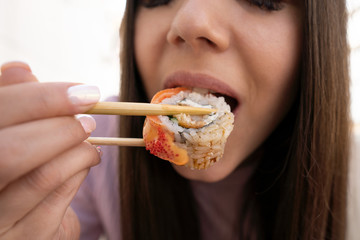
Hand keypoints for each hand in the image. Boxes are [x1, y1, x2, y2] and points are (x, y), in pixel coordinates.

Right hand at [0, 62, 100, 238]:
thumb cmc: (12, 162)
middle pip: (11, 152)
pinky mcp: (25, 237)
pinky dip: (80, 170)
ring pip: (41, 176)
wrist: (17, 215)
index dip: (42, 99)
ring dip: (78, 149)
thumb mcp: (8, 130)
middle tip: (89, 119)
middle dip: (60, 127)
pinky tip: (87, 157)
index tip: (84, 91)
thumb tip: (21, 70)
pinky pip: (59, 198)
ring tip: (89, 137)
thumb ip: (11, 102)